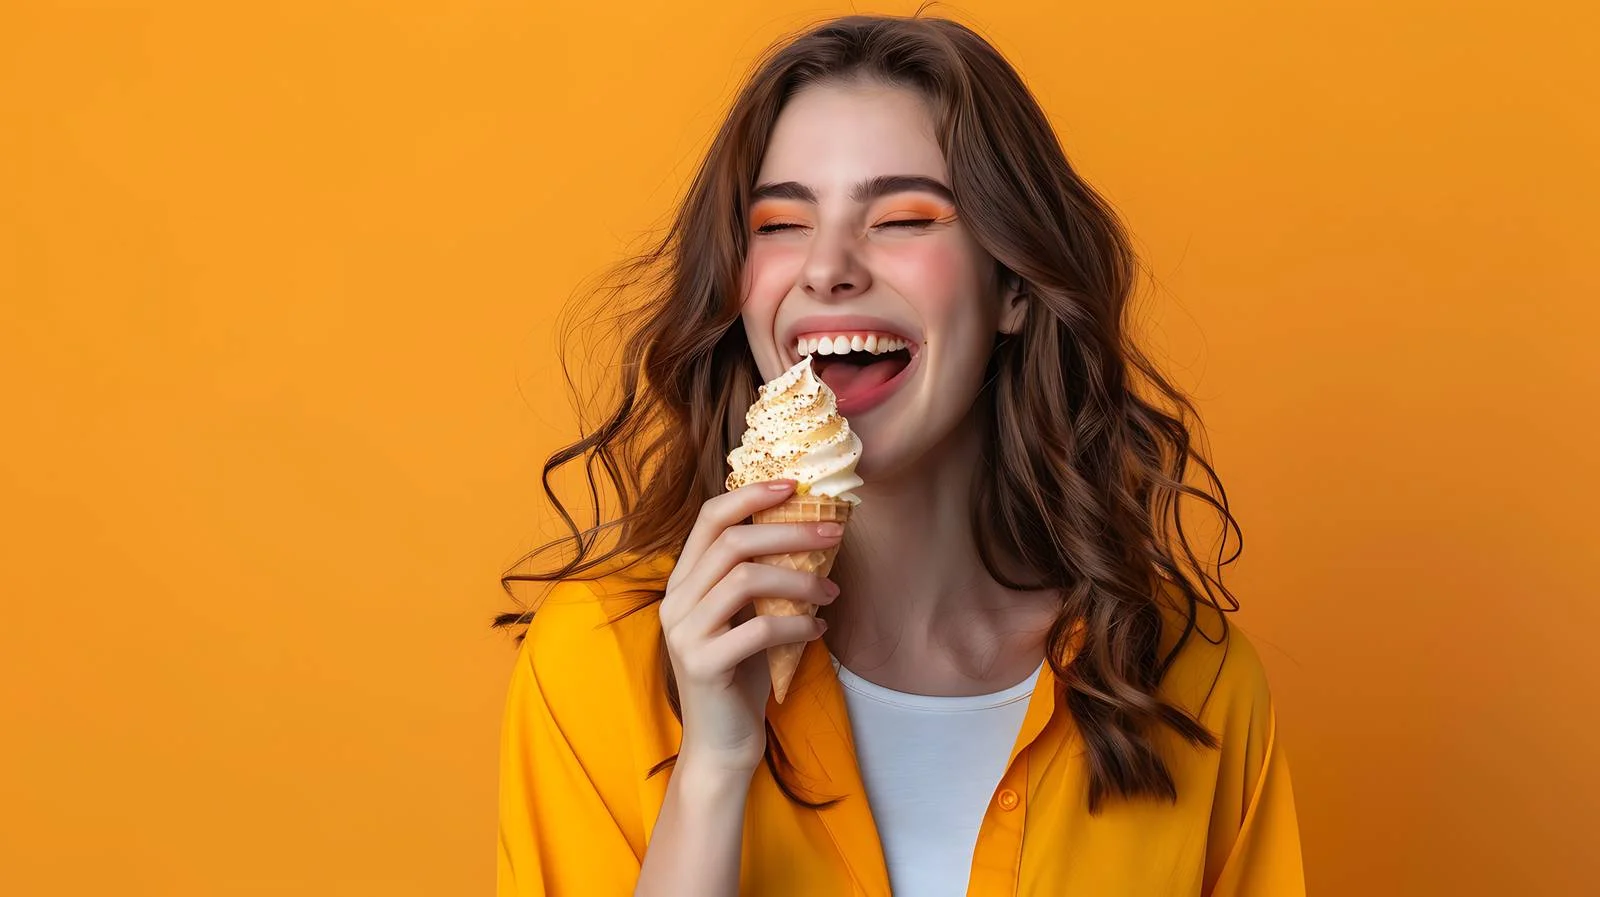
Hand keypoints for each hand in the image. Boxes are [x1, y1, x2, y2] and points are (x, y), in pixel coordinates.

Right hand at [659, 479, 843, 776]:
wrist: (721, 745)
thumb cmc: (740, 676)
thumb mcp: (744, 618)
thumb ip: (754, 579)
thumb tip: (808, 532)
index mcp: (683, 583)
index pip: (708, 520)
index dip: (750, 496)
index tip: (794, 486)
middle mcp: (675, 602)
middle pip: (731, 543)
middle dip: (788, 532)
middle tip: (833, 533)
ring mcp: (684, 633)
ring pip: (743, 579)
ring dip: (798, 579)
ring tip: (831, 593)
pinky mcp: (703, 665)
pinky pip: (758, 629)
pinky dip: (796, 624)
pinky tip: (817, 630)